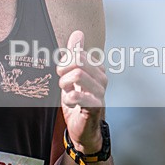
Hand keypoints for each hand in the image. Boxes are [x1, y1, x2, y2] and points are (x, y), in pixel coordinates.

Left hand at [56, 30, 106, 153]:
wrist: (84, 130)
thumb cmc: (78, 102)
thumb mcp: (73, 76)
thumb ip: (74, 55)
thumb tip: (78, 33)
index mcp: (97, 69)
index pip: (78, 54)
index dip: (64, 62)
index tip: (62, 72)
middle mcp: (102, 78)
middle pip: (78, 61)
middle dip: (63, 70)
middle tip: (62, 81)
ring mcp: (100, 92)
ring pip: (77, 75)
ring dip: (64, 84)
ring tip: (66, 92)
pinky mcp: (96, 106)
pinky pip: (78, 95)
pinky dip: (68, 98)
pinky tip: (69, 102)